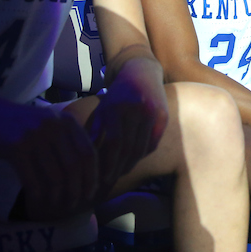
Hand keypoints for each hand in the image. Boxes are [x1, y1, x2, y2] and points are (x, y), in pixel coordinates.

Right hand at [0, 98, 97, 217]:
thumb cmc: (27, 126)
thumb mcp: (53, 125)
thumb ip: (70, 141)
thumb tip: (91, 174)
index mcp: (67, 122)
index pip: (88, 153)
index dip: (92, 176)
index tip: (90, 193)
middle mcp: (54, 127)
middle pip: (74, 166)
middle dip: (77, 189)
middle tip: (75, 203)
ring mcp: (35, 136)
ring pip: (54, 175)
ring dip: (57, 194)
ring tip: (56, 204)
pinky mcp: (16, 147)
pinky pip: (32, 178)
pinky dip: (37, 192)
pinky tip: (38, 199)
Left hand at [86, 57, 168, 195]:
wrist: (141, 71)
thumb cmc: (117, 94)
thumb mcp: (102, 107)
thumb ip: (96, 129)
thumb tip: (87, 156)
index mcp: (116, 106)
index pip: (113, 142)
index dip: (108, 162)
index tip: (102, 177)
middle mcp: (135, 108)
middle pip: (128, 147)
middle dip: (118, 167)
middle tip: (110, 180)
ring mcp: (152, 111)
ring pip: (142, 147)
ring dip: (131, 163)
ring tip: (121, 172)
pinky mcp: (163, 115)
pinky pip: (153, 142)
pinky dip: (144, 153)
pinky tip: (134, 160)